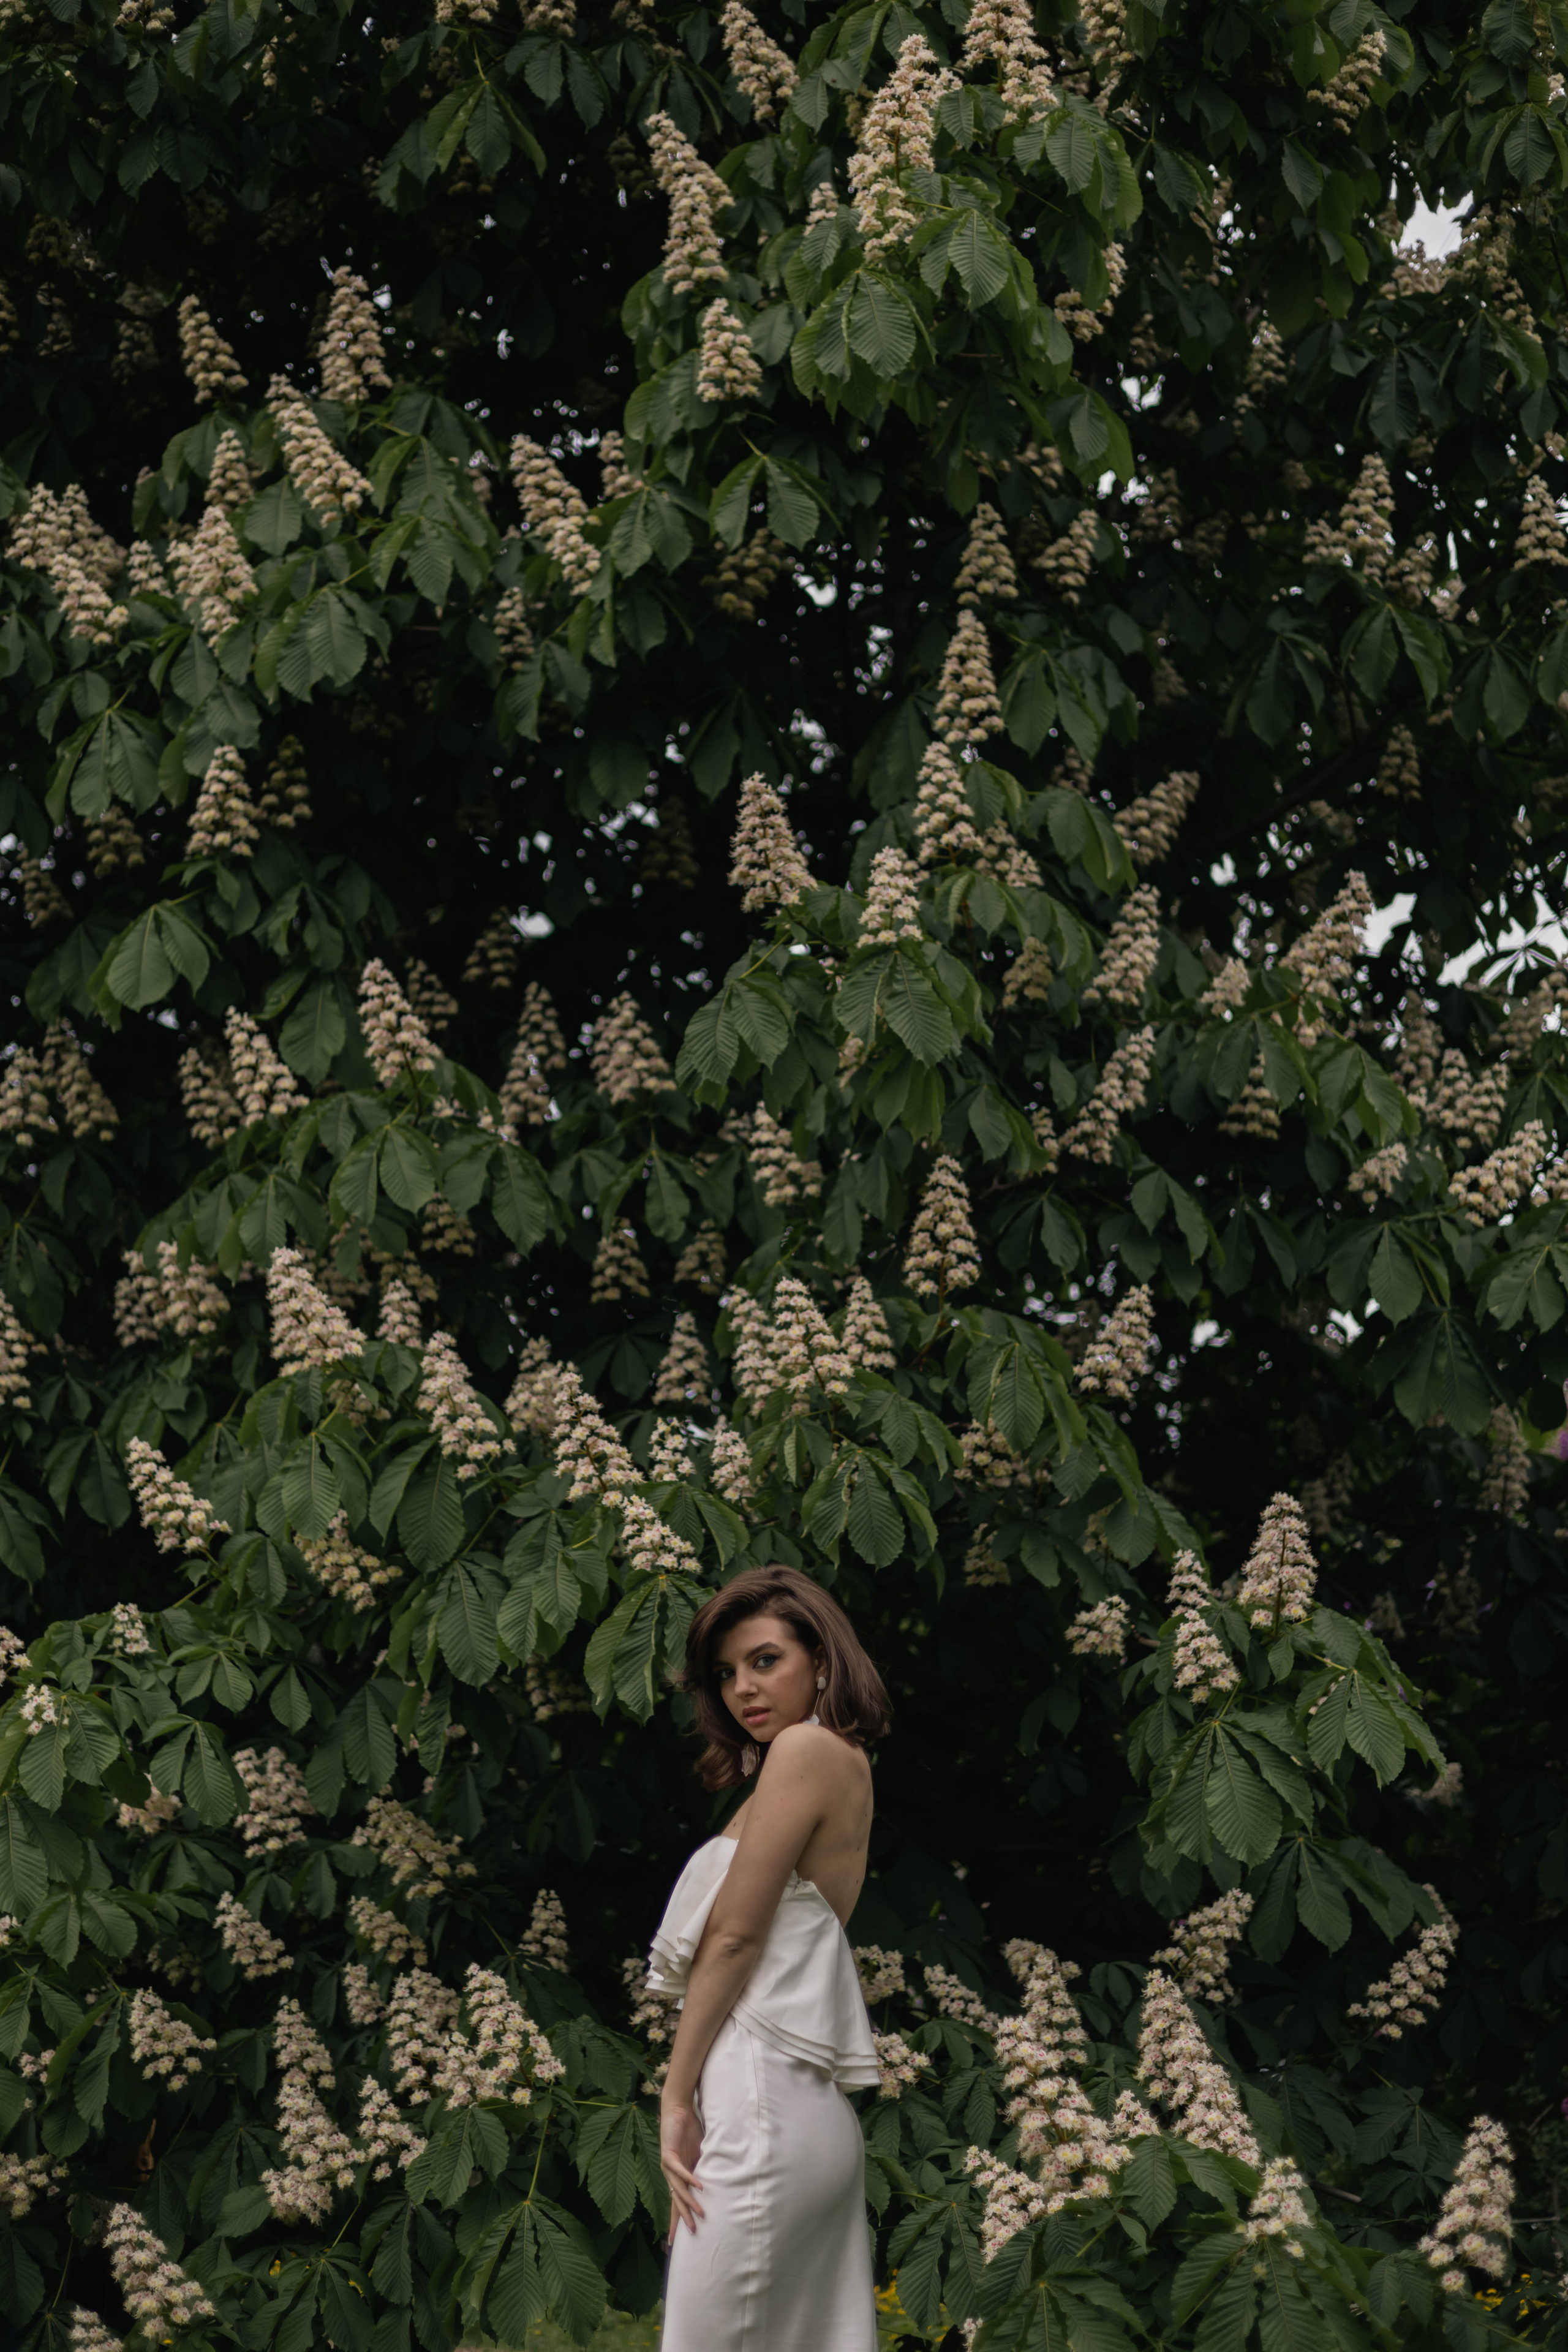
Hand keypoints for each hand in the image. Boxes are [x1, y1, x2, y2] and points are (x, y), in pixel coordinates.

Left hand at [660, 2099, 703, 2241]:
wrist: (678, 2110)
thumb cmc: (689, 2131)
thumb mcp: (700, 2154)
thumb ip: (704, 2169)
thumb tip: (718, 2184)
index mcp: (679, 2176)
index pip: (678, 2201)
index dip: (678, 2219)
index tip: (675, 2240)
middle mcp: (671, 2174)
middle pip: (677, 2201)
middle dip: (683, 2219)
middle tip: (691, 2235)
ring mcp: (668, 2166)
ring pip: (678, 2189)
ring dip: (689, 2202)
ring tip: (700, 2214)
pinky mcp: (668, 2154)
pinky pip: (679, 2170)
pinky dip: (689, 2178)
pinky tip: (698, 2186)